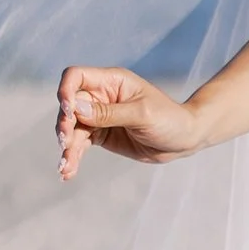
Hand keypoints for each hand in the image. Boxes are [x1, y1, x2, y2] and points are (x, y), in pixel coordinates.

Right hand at [55, 65, 203, 178]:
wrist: (184, 140)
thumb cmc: (169, 119)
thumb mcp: (141, 115)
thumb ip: (108, 112)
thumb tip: (75, 108)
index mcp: (112, 81)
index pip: (76, 77)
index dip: (65, 91)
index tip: (67, 112)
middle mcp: (101, 96)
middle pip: (69, 105)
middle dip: (64, 125)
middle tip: (65, 143)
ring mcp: (99, 116)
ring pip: (72, 128)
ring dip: (67, 147)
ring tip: (66, 167)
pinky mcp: (101, 135)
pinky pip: (80, 144)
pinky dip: (73, 157)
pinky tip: (68, 172)